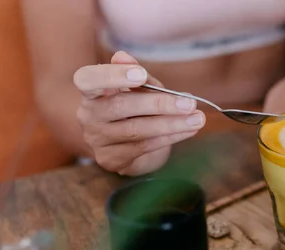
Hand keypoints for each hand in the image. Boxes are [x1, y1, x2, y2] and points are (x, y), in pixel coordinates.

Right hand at [73, 51, 205, 175]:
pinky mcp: (111, 159)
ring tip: (197, 119)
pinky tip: (189, 131)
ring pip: (136, 130)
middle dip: (158, 104)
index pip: (88, 79)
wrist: (127, 145)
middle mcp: (88, 115)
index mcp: (90, 91)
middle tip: (189, 103)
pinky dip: (170, 137)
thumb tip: (122, 56)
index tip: (140, 74)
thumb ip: (136, 74)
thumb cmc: (134, 108)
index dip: (112, 76)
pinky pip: (144, 147)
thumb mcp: (138, 88)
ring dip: (171, 124)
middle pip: (120, 106)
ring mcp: (97, 140)